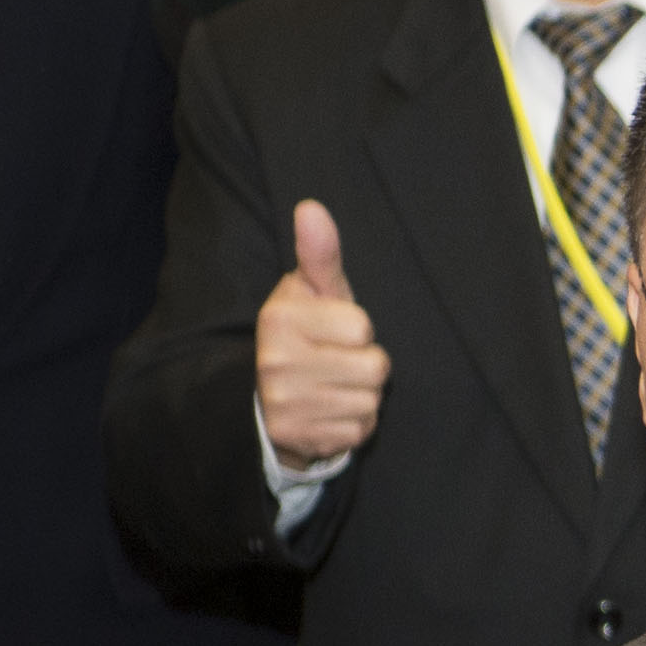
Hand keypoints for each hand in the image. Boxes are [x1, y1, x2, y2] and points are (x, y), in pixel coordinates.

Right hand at [256, 198, 388, 464]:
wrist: (270, 399)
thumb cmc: (308, 334)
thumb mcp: (314, 292)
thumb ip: (320, 254)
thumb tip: (311, 207)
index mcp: (279, 319)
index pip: (362, 327)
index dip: (359, 330)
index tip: (334, 332)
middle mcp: (275, 363)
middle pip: (375, 367)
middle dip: (366, 365)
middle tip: (337, 362)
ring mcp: (286, 405)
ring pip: (371, 400)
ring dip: (363, 395)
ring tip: (333, 386)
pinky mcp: (301, 439)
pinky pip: (361, 429)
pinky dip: (354, 423)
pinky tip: (329, 411)